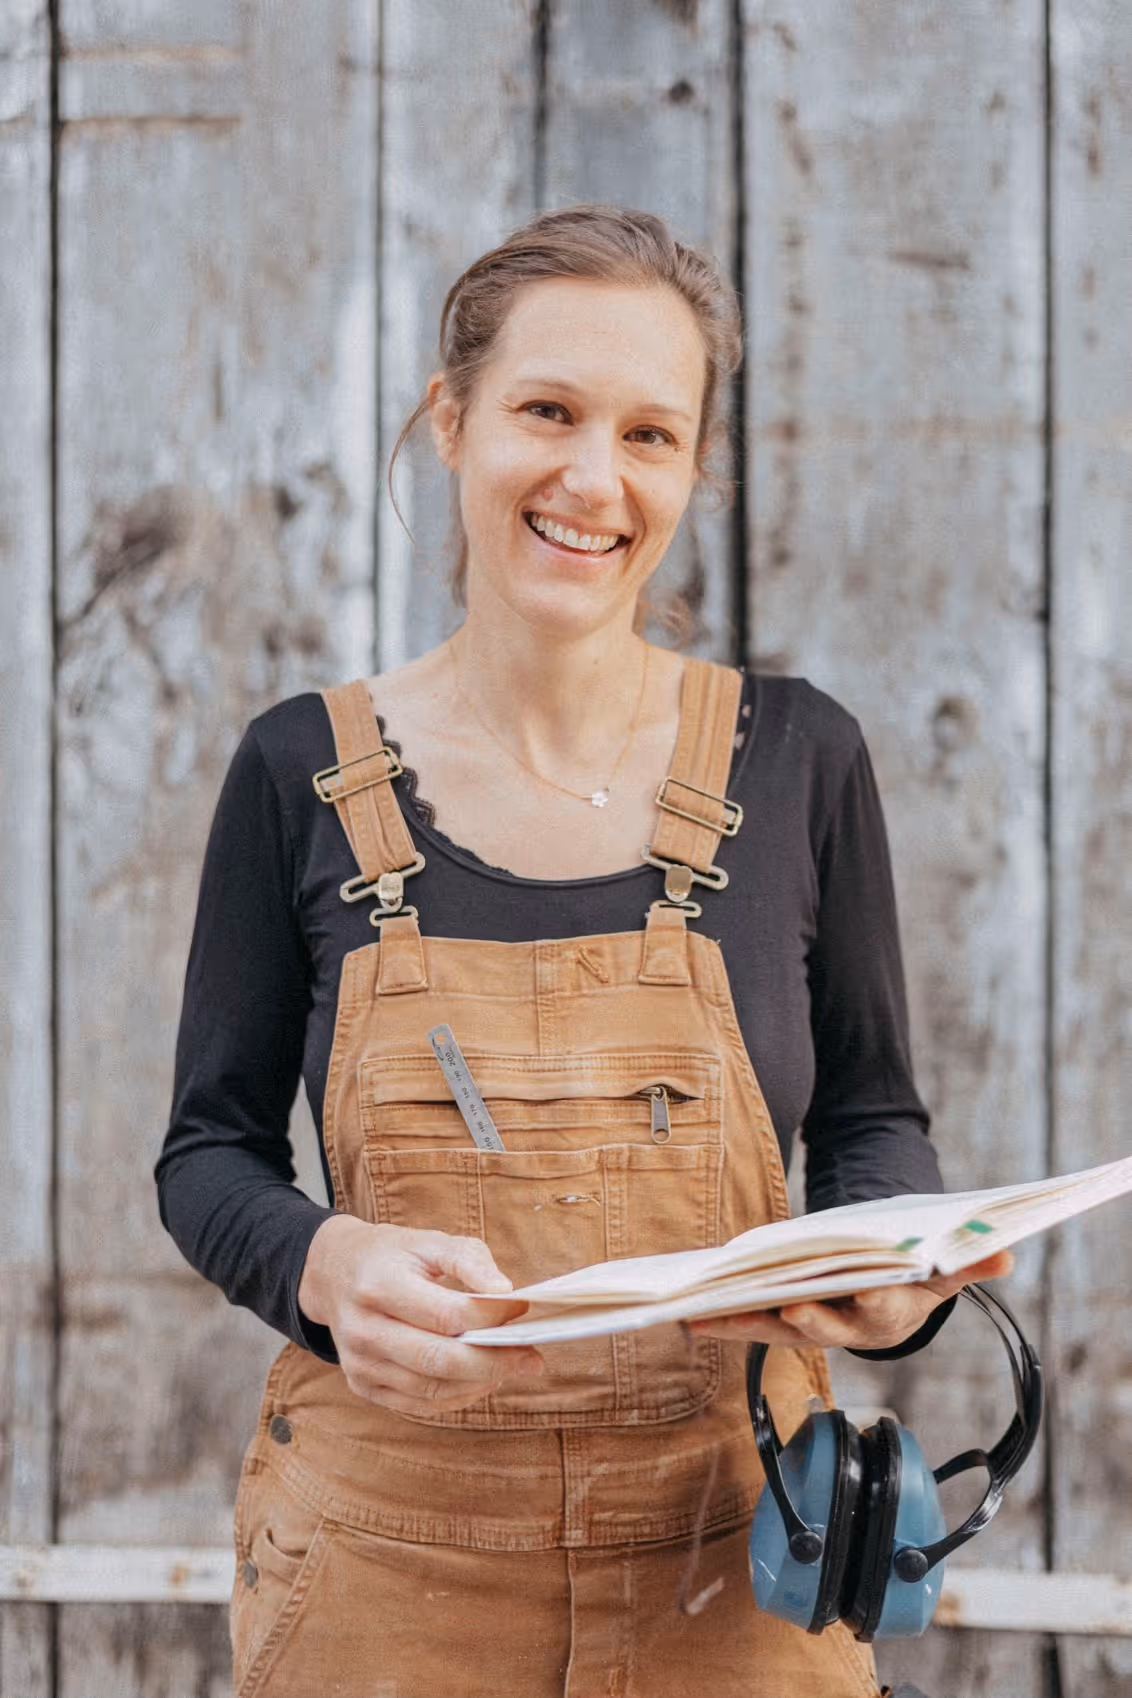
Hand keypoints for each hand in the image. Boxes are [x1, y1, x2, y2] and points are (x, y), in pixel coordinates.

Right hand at [297, 1215, 542, 1414]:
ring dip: (479, 1382)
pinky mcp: (362, 1384)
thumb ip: (470, 1261)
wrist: (335, 1272)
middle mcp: (363, 1328)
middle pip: (438, 1359)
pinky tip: (481, 1379)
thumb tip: (506, 1293)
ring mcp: (359, 1362)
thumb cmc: (393, 1255)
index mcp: (379, 1284)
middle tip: (531, 1358)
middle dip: (493, 1361)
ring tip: (510, 1367)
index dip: (490, 1317)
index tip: (523, 1312)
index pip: (446, 1313)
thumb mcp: (429, 1240)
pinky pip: (417, 1404)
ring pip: (430, 1388)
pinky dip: (456, 1396)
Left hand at [686, 1249, 1014, 1352]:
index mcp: (884, 1315)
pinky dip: (721, 1320)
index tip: (842, 1296)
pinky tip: (687, 1315)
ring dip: (737, 1323)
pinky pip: (748, 1322)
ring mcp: (808, 1326)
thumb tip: (1006, 1253)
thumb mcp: (943, 1270)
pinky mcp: (781, 1320)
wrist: (887, 1299)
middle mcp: (843, 1328)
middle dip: (795, 1318)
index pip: (874, 1310)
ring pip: (772, 1328)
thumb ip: (968, 1263)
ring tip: (698, 1314)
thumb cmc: (912, 1278)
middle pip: (817, 1326)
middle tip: (776, 1305)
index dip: (861, 1304)